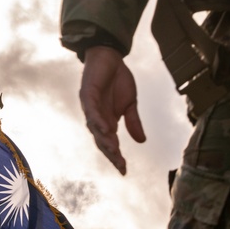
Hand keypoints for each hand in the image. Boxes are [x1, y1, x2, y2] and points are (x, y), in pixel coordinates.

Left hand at [80, 46, 145, 174]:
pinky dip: (98, 121)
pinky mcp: (88, 95)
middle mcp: (96, 118)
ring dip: (105, 140)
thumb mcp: (130, 103)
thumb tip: (141, 141)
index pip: (110, 144)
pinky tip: (105, 129)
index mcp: (106, 122)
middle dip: (111, 154)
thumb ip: (133, 122)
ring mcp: (91, 108)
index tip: (124, 170)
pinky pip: (91, 111)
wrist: (110, 58)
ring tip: (114, 151)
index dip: (116, 157)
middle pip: (102, 141)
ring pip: (96, 129)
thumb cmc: (118, 80)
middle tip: (120, 165)